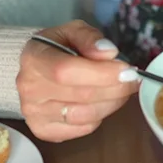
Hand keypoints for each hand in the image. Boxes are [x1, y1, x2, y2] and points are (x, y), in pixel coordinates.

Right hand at [16, 20, 140, 141]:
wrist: (36, 68)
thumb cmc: (58, 47)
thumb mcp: (73, 31)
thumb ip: (90, 38)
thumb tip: (109, 53)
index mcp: (33, 59)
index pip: (67, 71)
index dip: (101, 73)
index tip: (127, 70)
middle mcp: (29, 89)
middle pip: (82, 96)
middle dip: (116, 88)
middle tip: (132, 79)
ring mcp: (34, 113)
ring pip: (86, 116)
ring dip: (112, 103)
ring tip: (121, 89)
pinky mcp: (43, 131)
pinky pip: (83, 129)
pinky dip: (99, 116)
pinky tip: (100, 102)